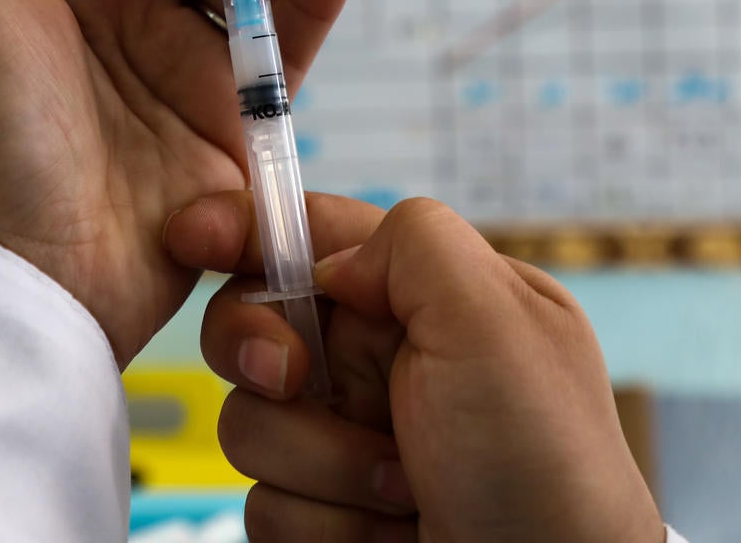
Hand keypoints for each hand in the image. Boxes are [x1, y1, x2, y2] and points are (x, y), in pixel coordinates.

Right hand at [166, 192, 663, 542]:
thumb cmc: (547, 465)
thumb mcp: (499, 318)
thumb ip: (413, 242)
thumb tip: (331, 263)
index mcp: (424, 296)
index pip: (313, 233)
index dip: (243, 228)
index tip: (194, 237)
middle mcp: (380, 363)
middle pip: (253, 323)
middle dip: (263, 353)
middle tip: (296, 377)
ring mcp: (348, 441)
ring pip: (250, 422)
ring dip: (322, 463)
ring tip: (406, 488)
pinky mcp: (326, 512)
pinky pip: (263, 503)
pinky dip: (327, 524)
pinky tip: (394, 534)